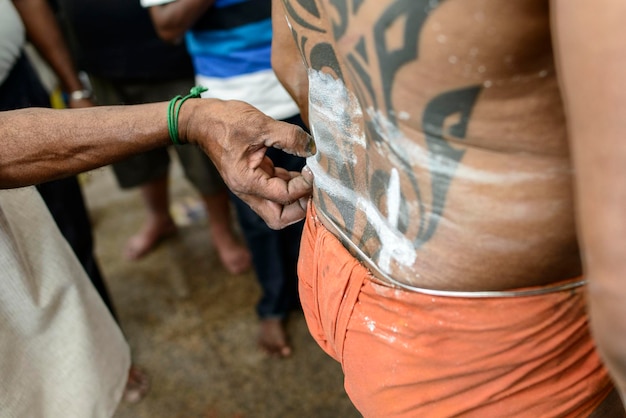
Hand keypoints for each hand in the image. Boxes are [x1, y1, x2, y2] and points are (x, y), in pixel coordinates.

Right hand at [183, 99, 315, 228]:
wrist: (202, 120)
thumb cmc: (226, 121)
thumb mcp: (260, 124)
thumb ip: (289, 137)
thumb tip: (312, 147)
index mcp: (247, 181)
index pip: (284, 197)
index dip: (303, 187)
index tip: (313, 170)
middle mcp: (247, 190)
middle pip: (279, 218)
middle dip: (300, 207)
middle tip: (314, 187)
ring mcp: (250, 187)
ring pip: (278, 208)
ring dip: (296, 198)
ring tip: (309, 177)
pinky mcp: (254, 179)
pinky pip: (276, 191)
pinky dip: (289, 185)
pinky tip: (300, 171)